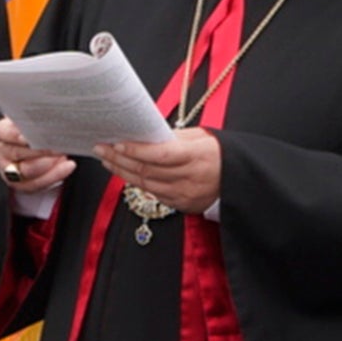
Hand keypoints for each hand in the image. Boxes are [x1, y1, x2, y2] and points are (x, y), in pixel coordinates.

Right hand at [0, 118, 73, 199]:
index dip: (16, 135)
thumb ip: (38, 117)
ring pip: (27, 170)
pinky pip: (37, 183)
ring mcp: (10, 170)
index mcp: (2, 132)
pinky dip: (54, 175)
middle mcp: (3, 151)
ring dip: (48, 164)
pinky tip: (67, 166)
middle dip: (40, 150)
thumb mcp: (33, 120)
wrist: (34, 149)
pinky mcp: (21, 184)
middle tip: (57, 145)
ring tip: (63, 155)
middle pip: (17, 153)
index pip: (5, 133)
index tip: (30, 136)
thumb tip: (52, 109)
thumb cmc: (35, 131)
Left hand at [98, 129, 221, 214]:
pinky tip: (124, 172)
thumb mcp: (202, 137)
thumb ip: (174, 137)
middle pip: (147, 170)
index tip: (117, 143)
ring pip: (145, 184)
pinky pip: (153, 194)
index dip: (137, 150)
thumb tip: (144, 135)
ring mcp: (185, 194)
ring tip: (107, 159)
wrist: (240, 180)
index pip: (161, 155)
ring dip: (122, 171)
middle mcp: (190, 178)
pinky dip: (136, 183)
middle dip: (119, 159)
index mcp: (198, 156)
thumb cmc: (219, 153)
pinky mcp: (182, 205)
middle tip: (101, 148)